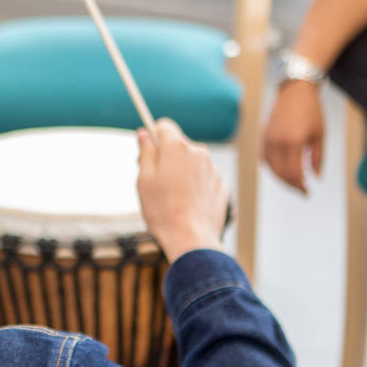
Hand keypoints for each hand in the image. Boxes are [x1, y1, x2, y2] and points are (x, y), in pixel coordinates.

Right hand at [137, 118, 231, 262]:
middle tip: (155, 181)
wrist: (192, 240)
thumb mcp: (144, 179)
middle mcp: (199, 152)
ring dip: (182, 173)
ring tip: (172, 199)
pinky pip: (204, 179)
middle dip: (167, 157)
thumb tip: (144, 133)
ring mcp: (213, 170)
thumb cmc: (162, 210)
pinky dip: (195, 187)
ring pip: (192, 163)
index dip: (153, 137)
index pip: (164, 126)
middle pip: (179, 145)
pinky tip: (187, 205)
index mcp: (177, 147)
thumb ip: (146, 152)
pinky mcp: (222, 187)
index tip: (147, 151)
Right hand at [261, 81, 324, 193]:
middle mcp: (278, 142)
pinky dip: (272, 168)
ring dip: (282, 178)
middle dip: (292, 185)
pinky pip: (265, 158)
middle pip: (281, 173)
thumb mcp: (320, 135)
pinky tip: (281, 171)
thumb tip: (315, 177)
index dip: (300, 186)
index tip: (307, 192)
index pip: (294, 173)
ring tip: (294, 182)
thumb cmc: (311, 111)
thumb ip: (317, 158)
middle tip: (302, 190)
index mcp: (294, 142)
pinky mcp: (264, 135)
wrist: (295, 90)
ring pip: (271, 168)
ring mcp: (268, 139)